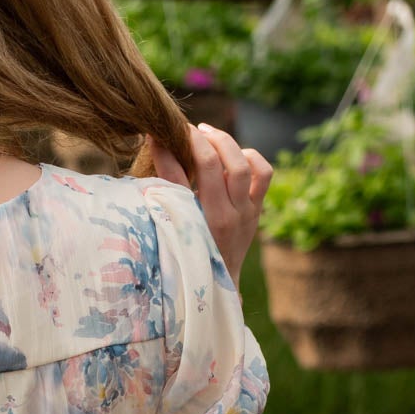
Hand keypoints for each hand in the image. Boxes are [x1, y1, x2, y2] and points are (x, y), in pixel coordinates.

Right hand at [151, 123, 272, 287]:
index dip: (167, 153)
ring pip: (243, 166)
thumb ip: (164, 197)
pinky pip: (263, 174)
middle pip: (215, 166)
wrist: (220, 284)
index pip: (178, 181)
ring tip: (207, 133)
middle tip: (186, 129)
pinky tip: (235, 153)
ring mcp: (246, 212)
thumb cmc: (188, 257)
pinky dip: (251, 157)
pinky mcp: (257, 209)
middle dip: (199, 140)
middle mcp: (226, 218)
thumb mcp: (173, 231)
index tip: (157, 135)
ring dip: (225, 143)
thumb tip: (151, 155)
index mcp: (198, 226)